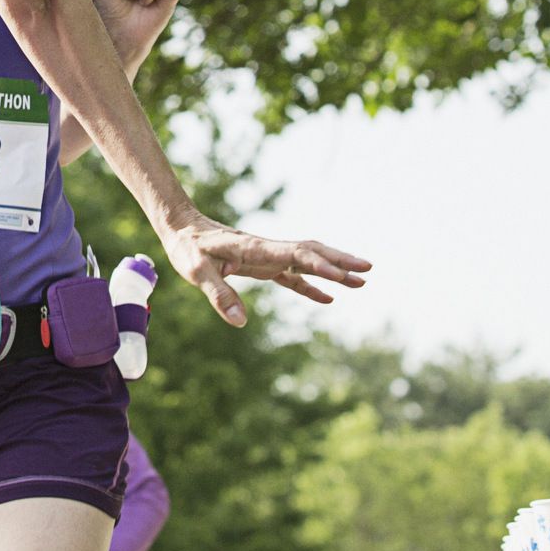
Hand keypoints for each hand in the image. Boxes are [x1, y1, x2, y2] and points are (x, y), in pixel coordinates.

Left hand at [158, 214, 370, 324]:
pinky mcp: (261, 265)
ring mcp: (267, 257)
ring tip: (362, 282)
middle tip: (369, 269)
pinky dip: (312, 286)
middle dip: (340, 260)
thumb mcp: (197, 271)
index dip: (319, 264)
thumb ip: (219, 294)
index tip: (342, 273)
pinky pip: (293, 276)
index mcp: (255, 248)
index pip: (294, 254)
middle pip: (311, 252)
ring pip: (308, 261)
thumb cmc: (187, 248)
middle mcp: (267, 250)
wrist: (180, 228)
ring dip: (334, 270)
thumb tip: (240, 322)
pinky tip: (328, 299)